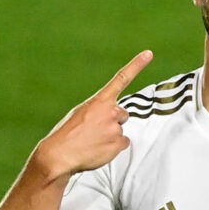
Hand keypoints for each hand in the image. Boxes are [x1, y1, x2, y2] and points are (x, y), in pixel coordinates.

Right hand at [35, 50, 152, 179]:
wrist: (59, 155)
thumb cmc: (67, 134)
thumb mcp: (81, 113)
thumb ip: (98, 110)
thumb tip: (111, 117)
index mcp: (99, 100)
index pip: (121, 78)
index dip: (137, 65)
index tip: (149, 54)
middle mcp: (111, 111)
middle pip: (122, 115)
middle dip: (112, 122)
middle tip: (94, 130)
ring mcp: (116, 127)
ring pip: (120, 130)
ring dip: (110, 136)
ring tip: (92, 141)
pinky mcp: (119, 143)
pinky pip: (122, 144)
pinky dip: (112, 148)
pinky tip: (98, 149)